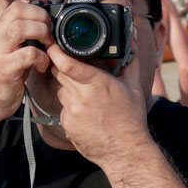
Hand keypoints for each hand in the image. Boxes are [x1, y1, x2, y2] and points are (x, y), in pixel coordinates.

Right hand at [0, 0, 52, 122]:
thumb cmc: (6, 66)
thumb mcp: (12, 40)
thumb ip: (24, 20)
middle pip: (16, 8)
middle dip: (40, 15)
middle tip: (48, 30)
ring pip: (19, 27)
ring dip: (41, 32)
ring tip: (47, 43)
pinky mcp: (5, 68)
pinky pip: (28, 54)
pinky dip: (42, 58)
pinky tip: (42, 64)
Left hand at [48, 34, 150, 167]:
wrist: (125, 152)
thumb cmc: (131, 119)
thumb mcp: (134, 87)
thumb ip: (132, 59)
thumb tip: (132, 36)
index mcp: (98, 84)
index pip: (67, 64)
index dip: (56, 52)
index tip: (52, 45)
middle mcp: (82, 97)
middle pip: (59, 73)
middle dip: (63, 67)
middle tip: (73, 68)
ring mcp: (72, 112)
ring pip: (60, 90)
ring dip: (68, 88)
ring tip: (87, 96)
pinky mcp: (67, 125)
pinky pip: (62, 108)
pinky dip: (70, 107)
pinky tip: (85, 113)